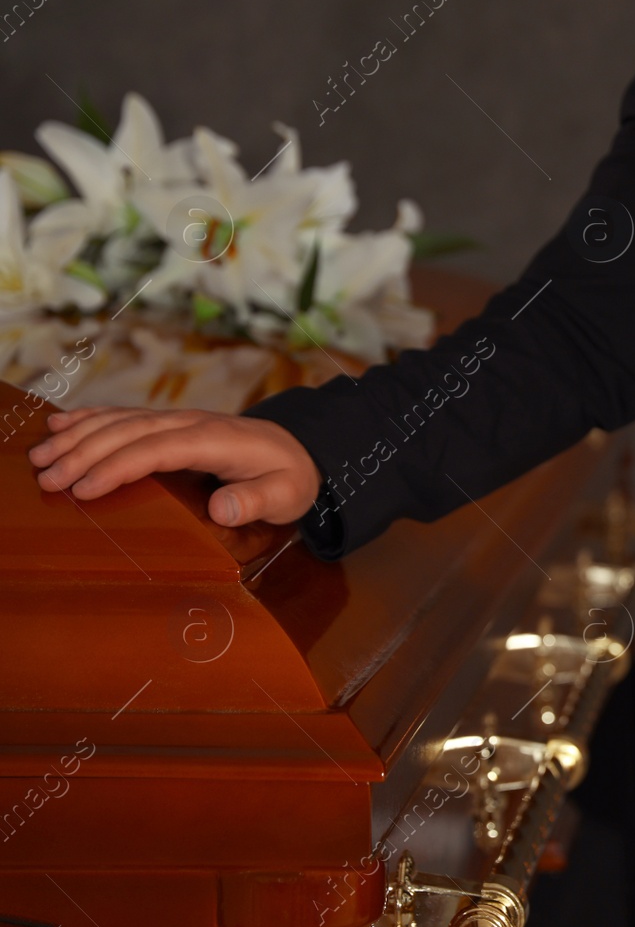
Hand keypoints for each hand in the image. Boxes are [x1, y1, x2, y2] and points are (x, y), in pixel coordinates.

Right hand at [28, 406, 320, 526]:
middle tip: (47, 479)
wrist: (303, 451)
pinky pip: (126, 417)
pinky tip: (60, 425)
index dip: (118, 466)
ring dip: (78, 436)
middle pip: (129, 433)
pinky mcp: (172, 425)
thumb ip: (257, 501)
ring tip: (40, 456)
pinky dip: (91, 419)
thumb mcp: (286, 496)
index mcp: (216, 441)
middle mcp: (192, 424)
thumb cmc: (291, 477)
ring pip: (121, 422)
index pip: (158, 450)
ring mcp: (179, 421)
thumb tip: (222, 509)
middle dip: (85, 453)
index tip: (84, 488)